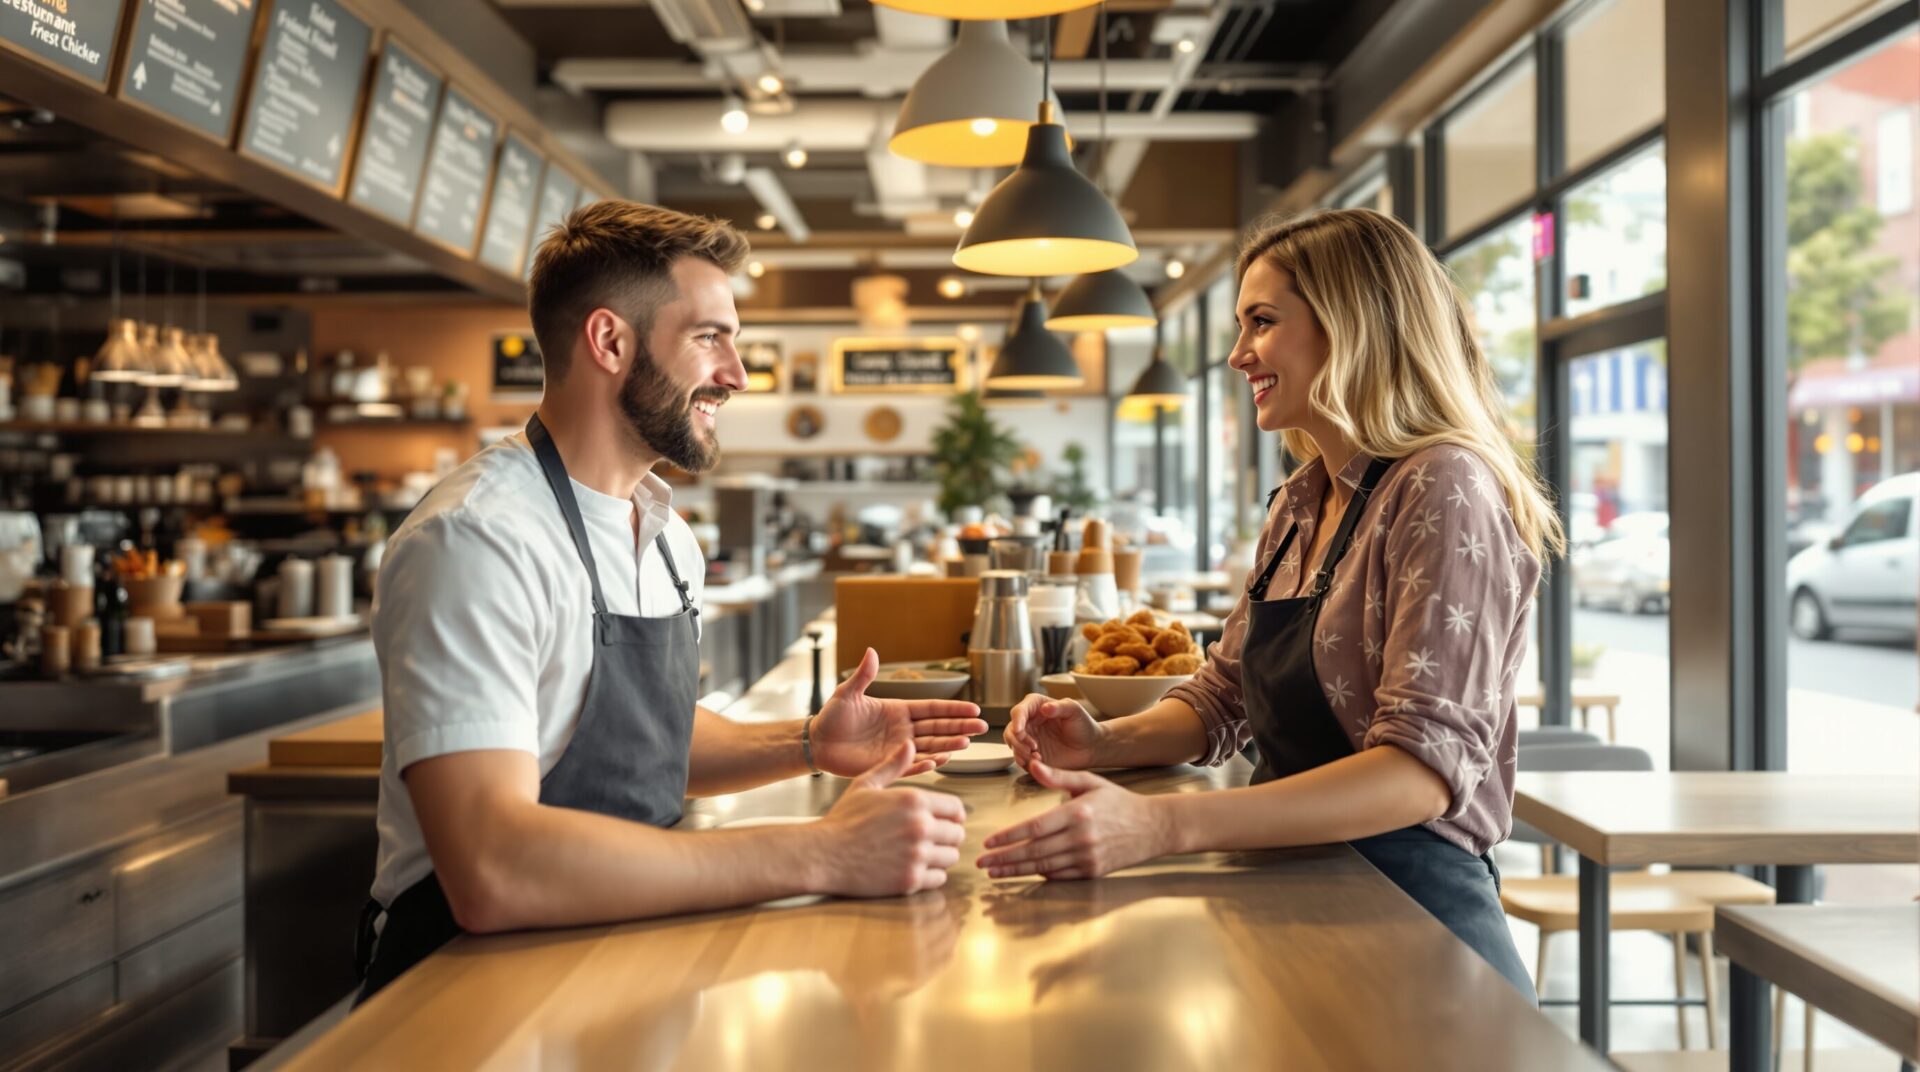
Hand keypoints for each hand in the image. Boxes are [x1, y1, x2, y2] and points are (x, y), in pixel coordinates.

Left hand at [811, 649, 986, 777]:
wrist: (817, 743)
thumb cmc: (832, 717)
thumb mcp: (847, 693)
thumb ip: (863, 675)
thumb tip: (871, 651)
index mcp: (898, 710)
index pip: (932, 709)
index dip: (953, 709)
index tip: (974, 709)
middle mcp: (902, 730)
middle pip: (938, 728)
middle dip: (960, 727)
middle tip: (982, 727)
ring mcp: (897, 748)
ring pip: (930, 747)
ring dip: (948, 746)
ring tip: (966, 744)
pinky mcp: (888, 765)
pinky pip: (910, 765)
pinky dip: (924, 763)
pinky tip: (938, 760)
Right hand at [817, 742, 967, 896]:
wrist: (822, 854)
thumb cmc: (842, 819)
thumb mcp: (865, 784)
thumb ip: (892, 765)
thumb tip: (909, 744)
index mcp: (914, 800)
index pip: (956, 808)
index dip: (952, 815)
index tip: (944, 821)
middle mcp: (920, 826)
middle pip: (957, 834)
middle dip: (946, 836)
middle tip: (930, 840)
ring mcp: (917, 855)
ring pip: (951, 857)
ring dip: (940, 857)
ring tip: (921, 854)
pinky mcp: (910, 880)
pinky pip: (939, 878)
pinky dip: (929, 876)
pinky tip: (912, 868)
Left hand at [976, 761, 1172, 880]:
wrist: (1152, 827)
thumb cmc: (1119, 802)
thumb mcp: (1090, 782)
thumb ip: (1059, 777)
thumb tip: (1034, 765)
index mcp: (1077, 812)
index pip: (1034, 828)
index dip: (1009, 837)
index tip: (988, 843)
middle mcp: (1081, 837)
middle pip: (1034, 851)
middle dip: (1004, 859)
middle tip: (982, 863)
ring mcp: (1087, 857)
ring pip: (1043, 866)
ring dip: (1016, 870)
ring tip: (994, 872)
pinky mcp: (1092, 871)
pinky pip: (1059, 875)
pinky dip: (1039, 874)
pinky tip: (1022, 872)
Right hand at [1005, 693, 1103, 770]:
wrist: (1091, 747)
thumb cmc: (1084, 725)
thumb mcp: (1075, 711)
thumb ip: (1060, 707)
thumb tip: (1044, 708)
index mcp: (1037, 707)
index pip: (1019, 711)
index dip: (1017, 720)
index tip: (1020, 730)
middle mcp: (1029, 722)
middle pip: (1011, 729)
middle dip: (1017, 739)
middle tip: (1032, 747)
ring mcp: (1029, 739)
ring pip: (1013, 744)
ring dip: (1020, 751)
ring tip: (1037, 756)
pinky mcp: (1032, 755)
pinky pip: (1020, 758)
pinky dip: (1025, 761)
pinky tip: (1038, 761)